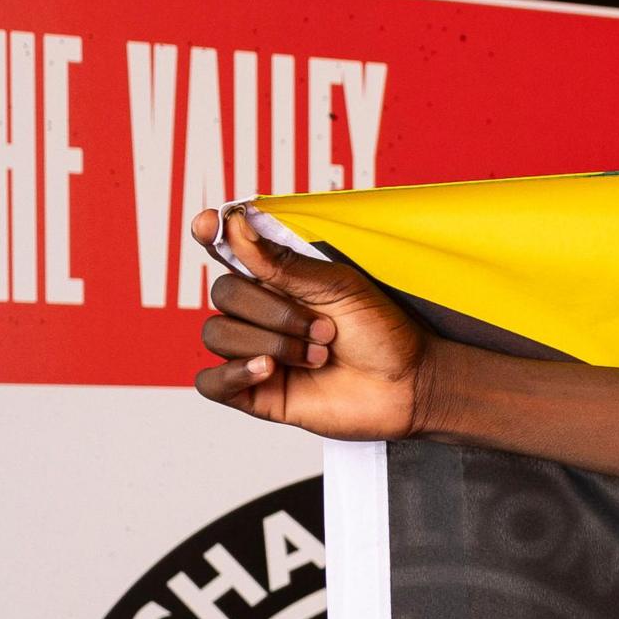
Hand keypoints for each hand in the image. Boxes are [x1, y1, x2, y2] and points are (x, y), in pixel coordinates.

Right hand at [190, 205, 431, 437]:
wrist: (408, 384)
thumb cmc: (381, 332)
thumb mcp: (338, 286)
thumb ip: (283, 263)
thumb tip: (237, 226)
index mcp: (278, 278)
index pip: (227, 250)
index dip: (212, 235)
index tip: (210, 225)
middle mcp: (260, 312)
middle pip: (224, 294)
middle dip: (277, 311)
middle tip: (326, 330)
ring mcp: (254, 351)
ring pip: (218, 334)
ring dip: (274, 344)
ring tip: (320, 356)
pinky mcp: (255, 392)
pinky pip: (211, 382)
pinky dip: (233, 373)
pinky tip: (268, 370)